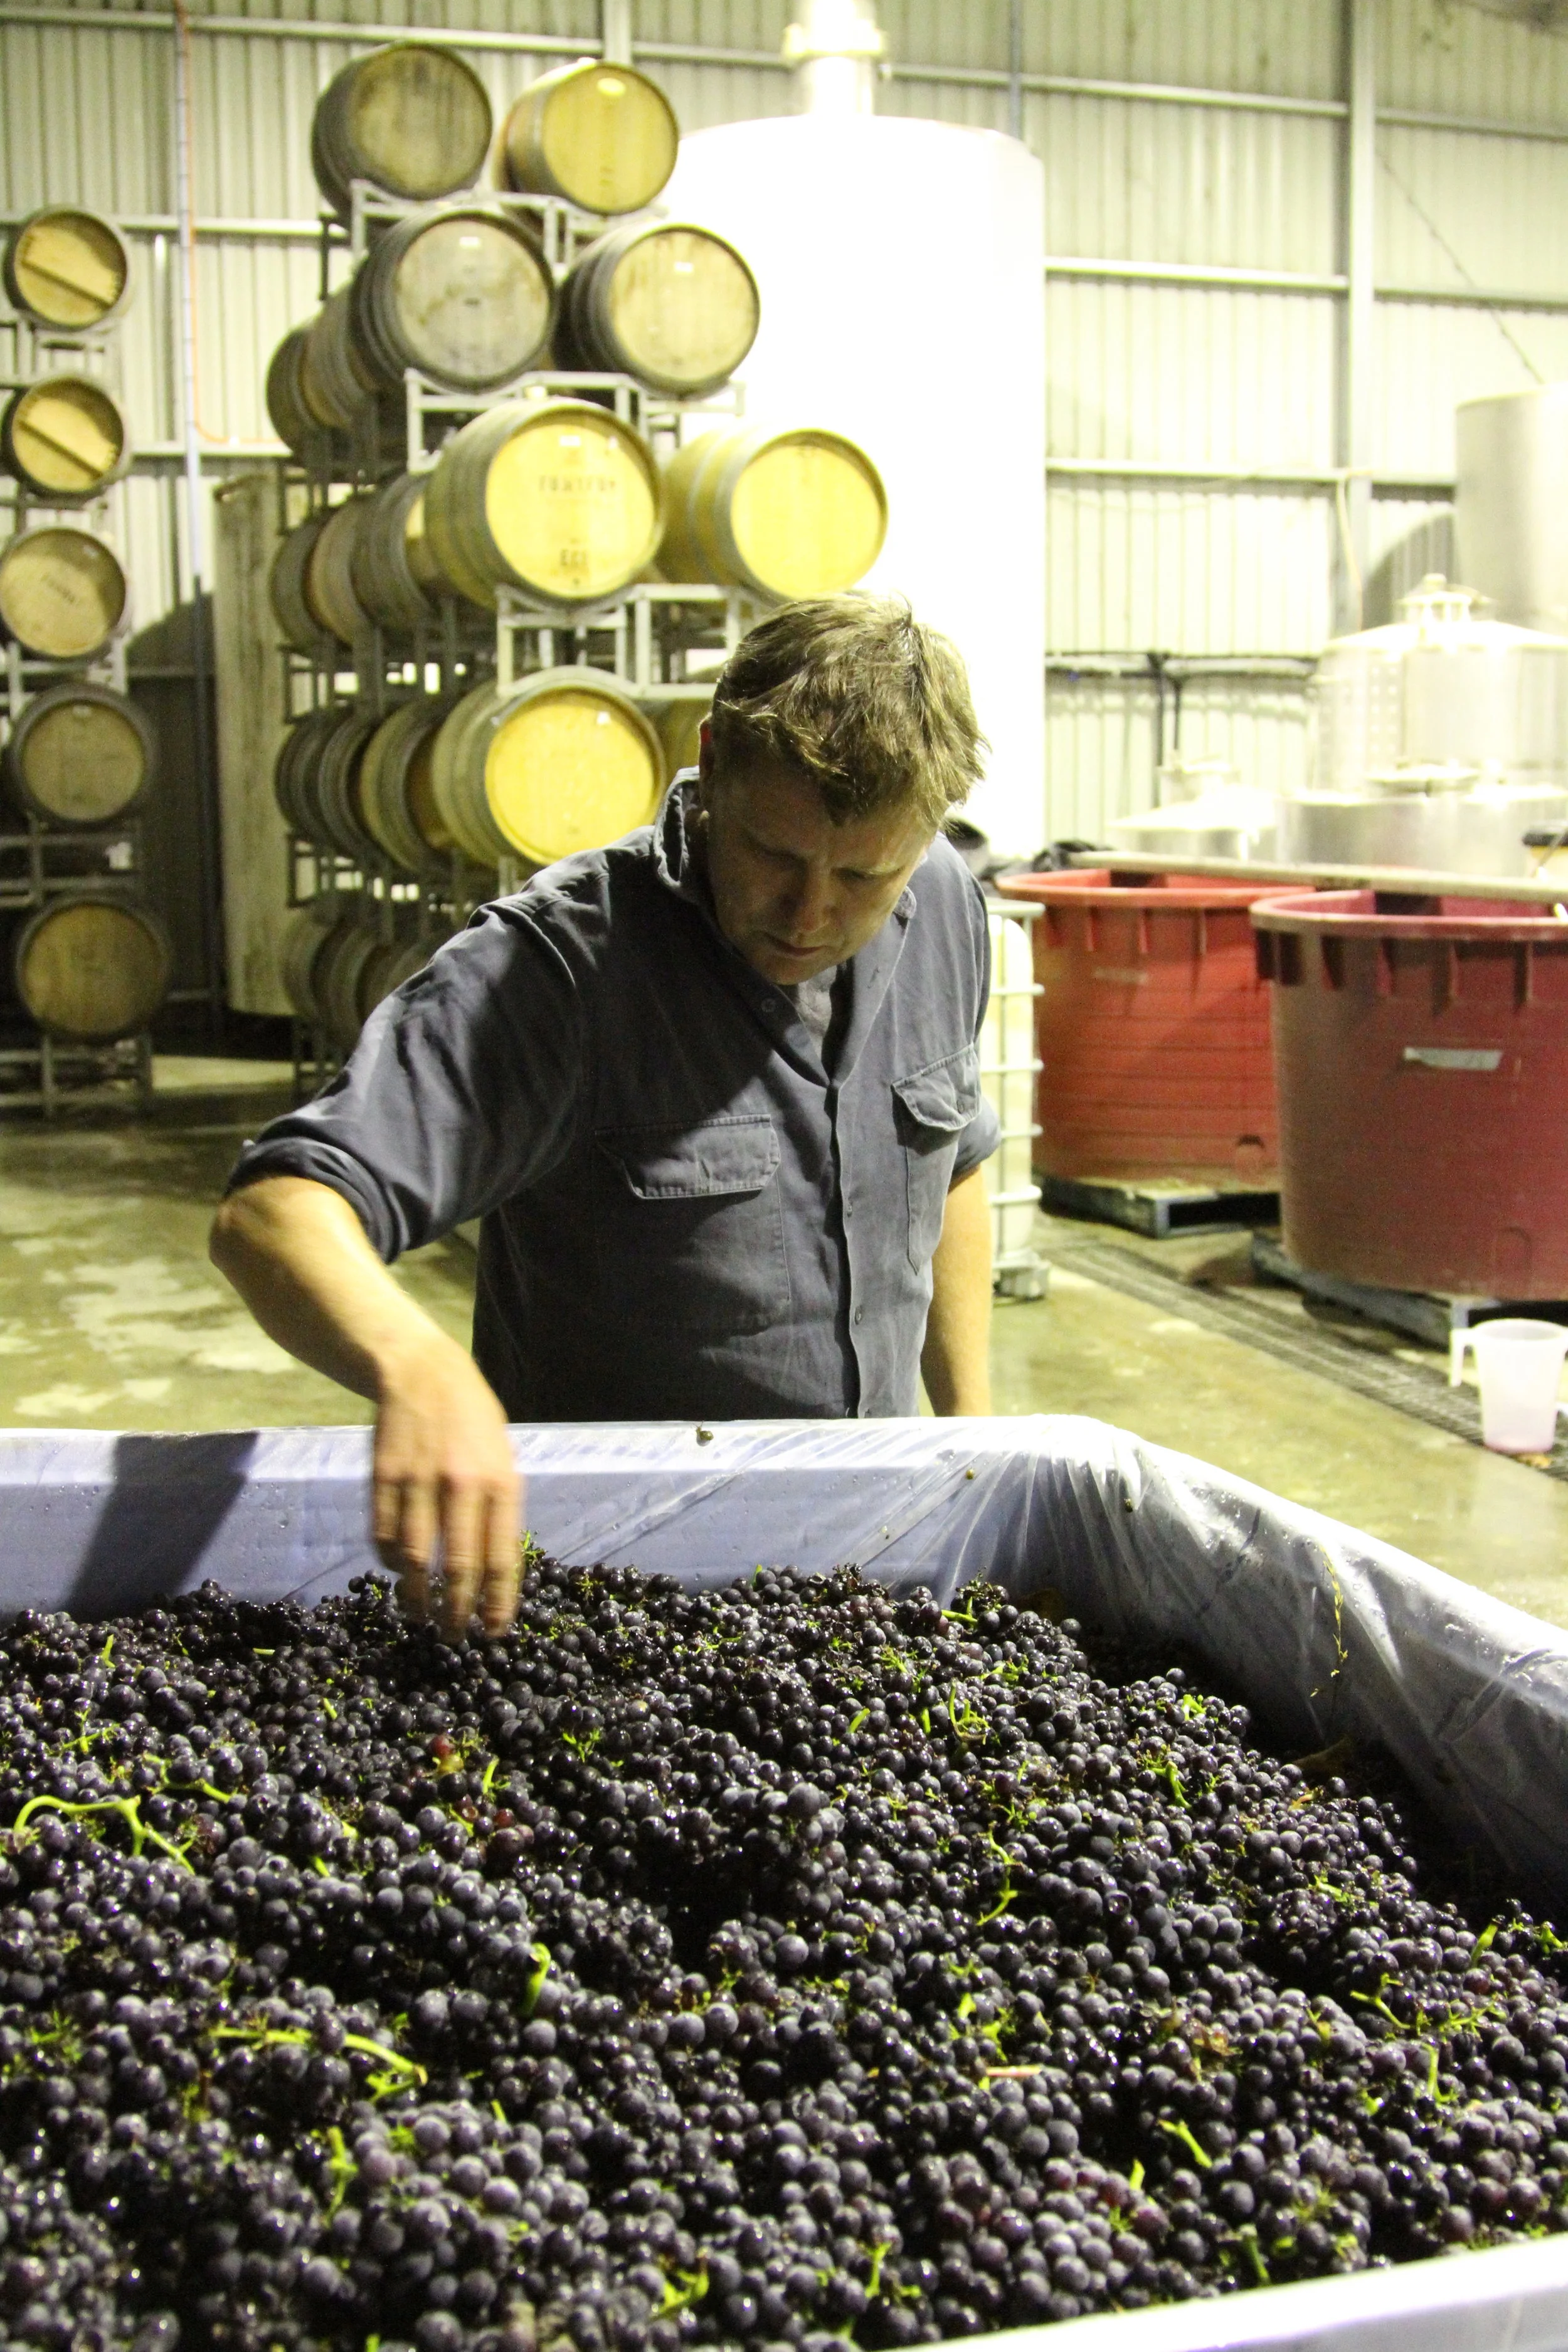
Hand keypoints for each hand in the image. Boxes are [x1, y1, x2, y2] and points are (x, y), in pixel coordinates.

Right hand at [371, 1336, 523, 1640]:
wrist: (422, 1372)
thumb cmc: (472, 1421)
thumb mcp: (503, 1458)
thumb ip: (501, 1509)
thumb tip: (496, 1570)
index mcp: (501, 1483)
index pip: (502, 1558)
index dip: (497, 1602)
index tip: (494, 1632)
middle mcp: (462, 1486)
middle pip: (458, 1567)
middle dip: (457, 1612)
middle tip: (455, 1637)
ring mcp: (419, 1481)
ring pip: (414, 1559)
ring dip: (417, 1597)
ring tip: (421, 1617)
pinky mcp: (383, 1478)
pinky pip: (382, 1535)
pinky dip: (387, 1562)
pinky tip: (394, 1572)